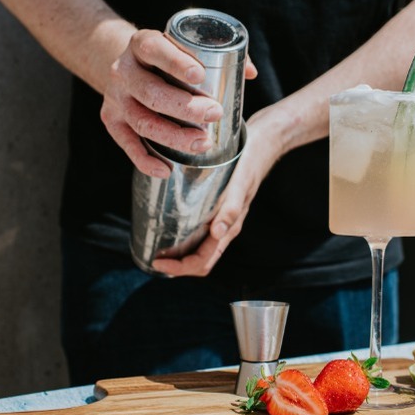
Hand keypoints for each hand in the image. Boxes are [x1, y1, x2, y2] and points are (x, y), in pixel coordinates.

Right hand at [100, 29, 256, 176]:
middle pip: (150, 92)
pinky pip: (126, 144)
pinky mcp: (111, 120)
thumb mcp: (184, 47)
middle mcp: (124, 70)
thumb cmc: (167, 58)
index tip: (200, 76)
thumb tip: (251, 73)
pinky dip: (145, 160)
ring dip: (173, 136)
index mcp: (142, 44)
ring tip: (202, 143)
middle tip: (214, 114)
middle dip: (185, 107)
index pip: (154, 50)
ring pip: (142, 122)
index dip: (175, 63)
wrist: (129, 65)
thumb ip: (219, 54)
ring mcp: (116, 98)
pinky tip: (166, 169)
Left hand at [151, 107, 288, 276]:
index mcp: (229, 229)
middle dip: (177, 267)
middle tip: (154, 258)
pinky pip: (199, 234)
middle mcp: (224, 230)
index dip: (180, 267)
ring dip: (179, 257)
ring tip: (157, 249)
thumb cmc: (249, 164)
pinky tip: (169, 229)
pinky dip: (183, 240)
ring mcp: (220, 222)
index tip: (158, 260)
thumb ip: (231, 209)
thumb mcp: (240, 184)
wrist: (261, 146)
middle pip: (199, 262)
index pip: (203, 262)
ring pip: (199, 251)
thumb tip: (217, 234)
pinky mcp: (216, 210)